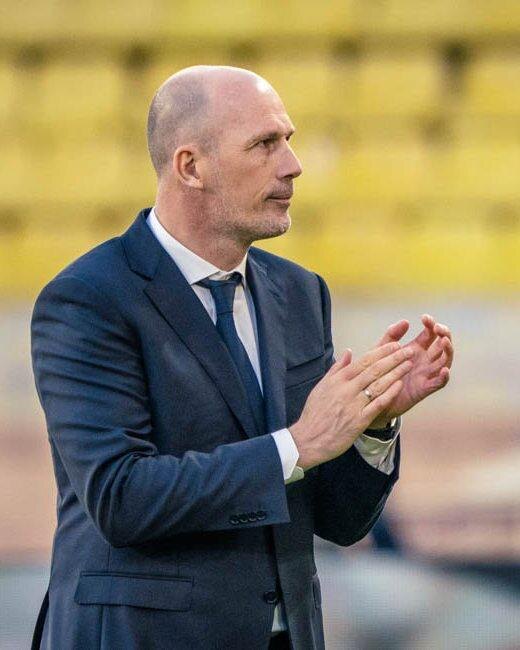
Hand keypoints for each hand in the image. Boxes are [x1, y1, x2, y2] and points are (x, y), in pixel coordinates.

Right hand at [289, 342, 413, 470]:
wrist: (308, 439)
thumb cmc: (314, 414)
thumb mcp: (321, 387)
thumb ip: (337, 369)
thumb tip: (348, 352)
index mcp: (338, 380)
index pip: (363, 361)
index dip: (381, 352)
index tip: (395, 345)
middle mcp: (347, 390)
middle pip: (374, 370)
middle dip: (394, 358)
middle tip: (409, 350)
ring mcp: (354, 405)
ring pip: (378, 385)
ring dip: (396, 373)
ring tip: (409, 364)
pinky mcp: (359, 421)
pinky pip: (378, 404)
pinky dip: (389, 393)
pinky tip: (400, 385)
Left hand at [369, 314, 452, 427]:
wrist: (372, 396)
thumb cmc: (377, 371)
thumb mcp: (381, 350)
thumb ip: (391, 335)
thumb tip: (406, 321)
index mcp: (416, 348)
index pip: (430, 333)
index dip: (431, 324)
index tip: (424, 318)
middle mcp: (424, 360)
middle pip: (442, 345)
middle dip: (444, 334)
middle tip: (439, 328)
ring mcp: (426, 374)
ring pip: (445, 361)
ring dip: (448, 351)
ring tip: (445, 341)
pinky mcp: (424, 389)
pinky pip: (439, 382)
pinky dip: (444, 376)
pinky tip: (444, 369)